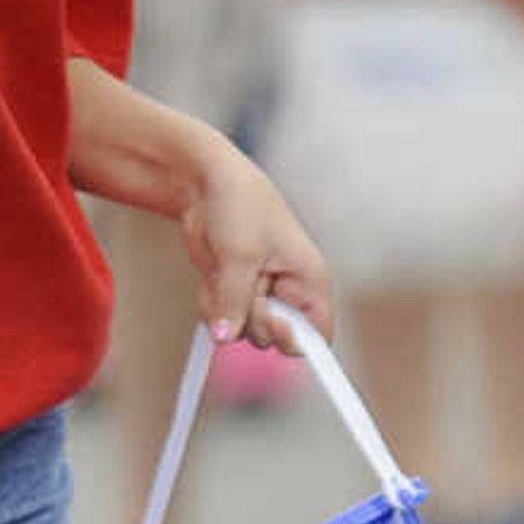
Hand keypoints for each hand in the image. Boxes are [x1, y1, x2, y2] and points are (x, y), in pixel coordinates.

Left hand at [179, 140, 334, 350]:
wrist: (205, 183)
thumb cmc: (240, 204)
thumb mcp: (240, 255)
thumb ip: (234, 302)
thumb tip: (225, 336)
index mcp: (310, 279)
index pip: (318, 334)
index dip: (297, 340)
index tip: (273, 324)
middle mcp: (289, 292)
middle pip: (276, 338)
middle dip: (253, 318)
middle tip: (247, 284)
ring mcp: (261, 295)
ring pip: (244, 332)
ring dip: (227, 308)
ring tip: (226, 270)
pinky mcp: (235, 294)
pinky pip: (223, 320)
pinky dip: (211, 304)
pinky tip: (212, 275)